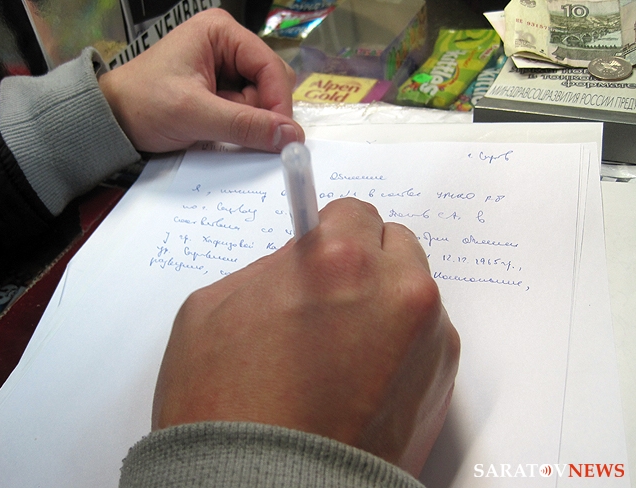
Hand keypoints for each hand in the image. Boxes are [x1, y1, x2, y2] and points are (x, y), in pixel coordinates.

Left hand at [98, 9, 303, 152]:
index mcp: (221, 32)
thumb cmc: (144, 105)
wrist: (112, 120)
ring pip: (263, 99)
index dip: (278, 102)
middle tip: (237, 130)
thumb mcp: (195, 114)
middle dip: (262, 111)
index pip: (270, 66)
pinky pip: (248, 109)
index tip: (280, 136)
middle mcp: (228, 44)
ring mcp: (225, 67)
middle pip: (272, 82)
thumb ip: (245, 125)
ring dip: (249, 120)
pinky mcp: (221, 89)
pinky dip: (241, 125)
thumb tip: (291, 137)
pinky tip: (217, 128)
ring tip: (215, 125)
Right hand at [152, 198, 459, 475]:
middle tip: (332, 299)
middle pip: (395, 245)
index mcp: (340, 260)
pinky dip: (401, 346)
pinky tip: (362, 377)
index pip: (354, 212)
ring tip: (344, 350)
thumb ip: (271, 269)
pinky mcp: (443, 383)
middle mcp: (399, 291)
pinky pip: (425, 339)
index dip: (330, 233)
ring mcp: (429, 340)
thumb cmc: (227, 408)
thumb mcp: (213, 308)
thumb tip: (299, 263)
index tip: (322, 252)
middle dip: (365, 263)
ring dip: (385, 305)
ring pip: (413, 292)